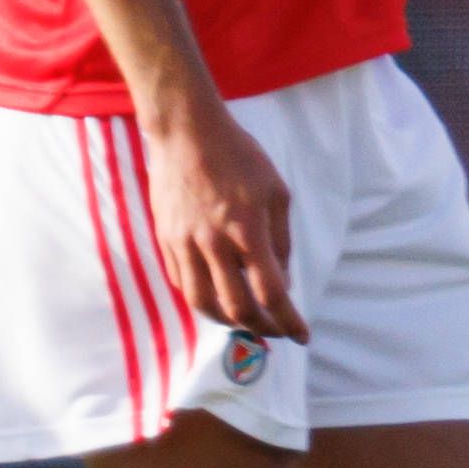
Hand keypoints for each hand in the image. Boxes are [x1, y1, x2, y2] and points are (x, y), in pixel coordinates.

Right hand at [141, 100, 305, 345]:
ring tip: (245, 322)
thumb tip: (282, 281)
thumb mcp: (276, 192)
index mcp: (247, 229)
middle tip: (275, 332)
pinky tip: (217, 298)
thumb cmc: (238, 156)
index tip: (302, 335)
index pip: (271, 292)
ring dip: (228, 322)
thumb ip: (281, 240)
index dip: (289, 320)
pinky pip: (183, 283)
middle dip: (261, 328)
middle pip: (238, 308)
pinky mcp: (166, 240)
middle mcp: (214, 242)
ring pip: (203, 304)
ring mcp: (185, 243)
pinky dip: (203, 300)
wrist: (186, 132)